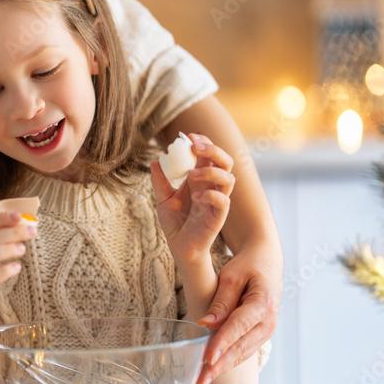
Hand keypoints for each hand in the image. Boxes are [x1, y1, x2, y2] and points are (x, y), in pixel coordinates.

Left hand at [151, 133, 234, 264]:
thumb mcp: (163, 199)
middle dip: (214, 150)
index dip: (204, 142)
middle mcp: (212, 187)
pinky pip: (224, 202)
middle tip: (196, 146)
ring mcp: (217, 202)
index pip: (209, 155)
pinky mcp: (218, 217)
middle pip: (225, 161)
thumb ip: (160, 181)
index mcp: (201, 180)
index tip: (189, 136)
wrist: (179, 248)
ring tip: (191, 175)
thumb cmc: (175, 222)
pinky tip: (196, 196)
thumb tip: (155, 160)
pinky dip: (212, 195)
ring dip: (211, 172)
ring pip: (229, 179)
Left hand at [195, 242, 281, 383]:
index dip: (222, 344)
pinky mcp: (261, 334)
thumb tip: (205, 324)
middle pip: (241, 347)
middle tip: (200, 380)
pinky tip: (213, 371)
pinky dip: (228, 361)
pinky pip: (244, 350)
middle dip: (219, 366)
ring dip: (222, 368)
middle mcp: (269, 321)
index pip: (239, 327)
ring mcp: (267, 330)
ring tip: (202, 381)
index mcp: (263, 303)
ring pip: (243, 353)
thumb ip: (220, 302)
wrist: (267, 262)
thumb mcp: (231, 276)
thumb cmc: (247, 266)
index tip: (207, 359)